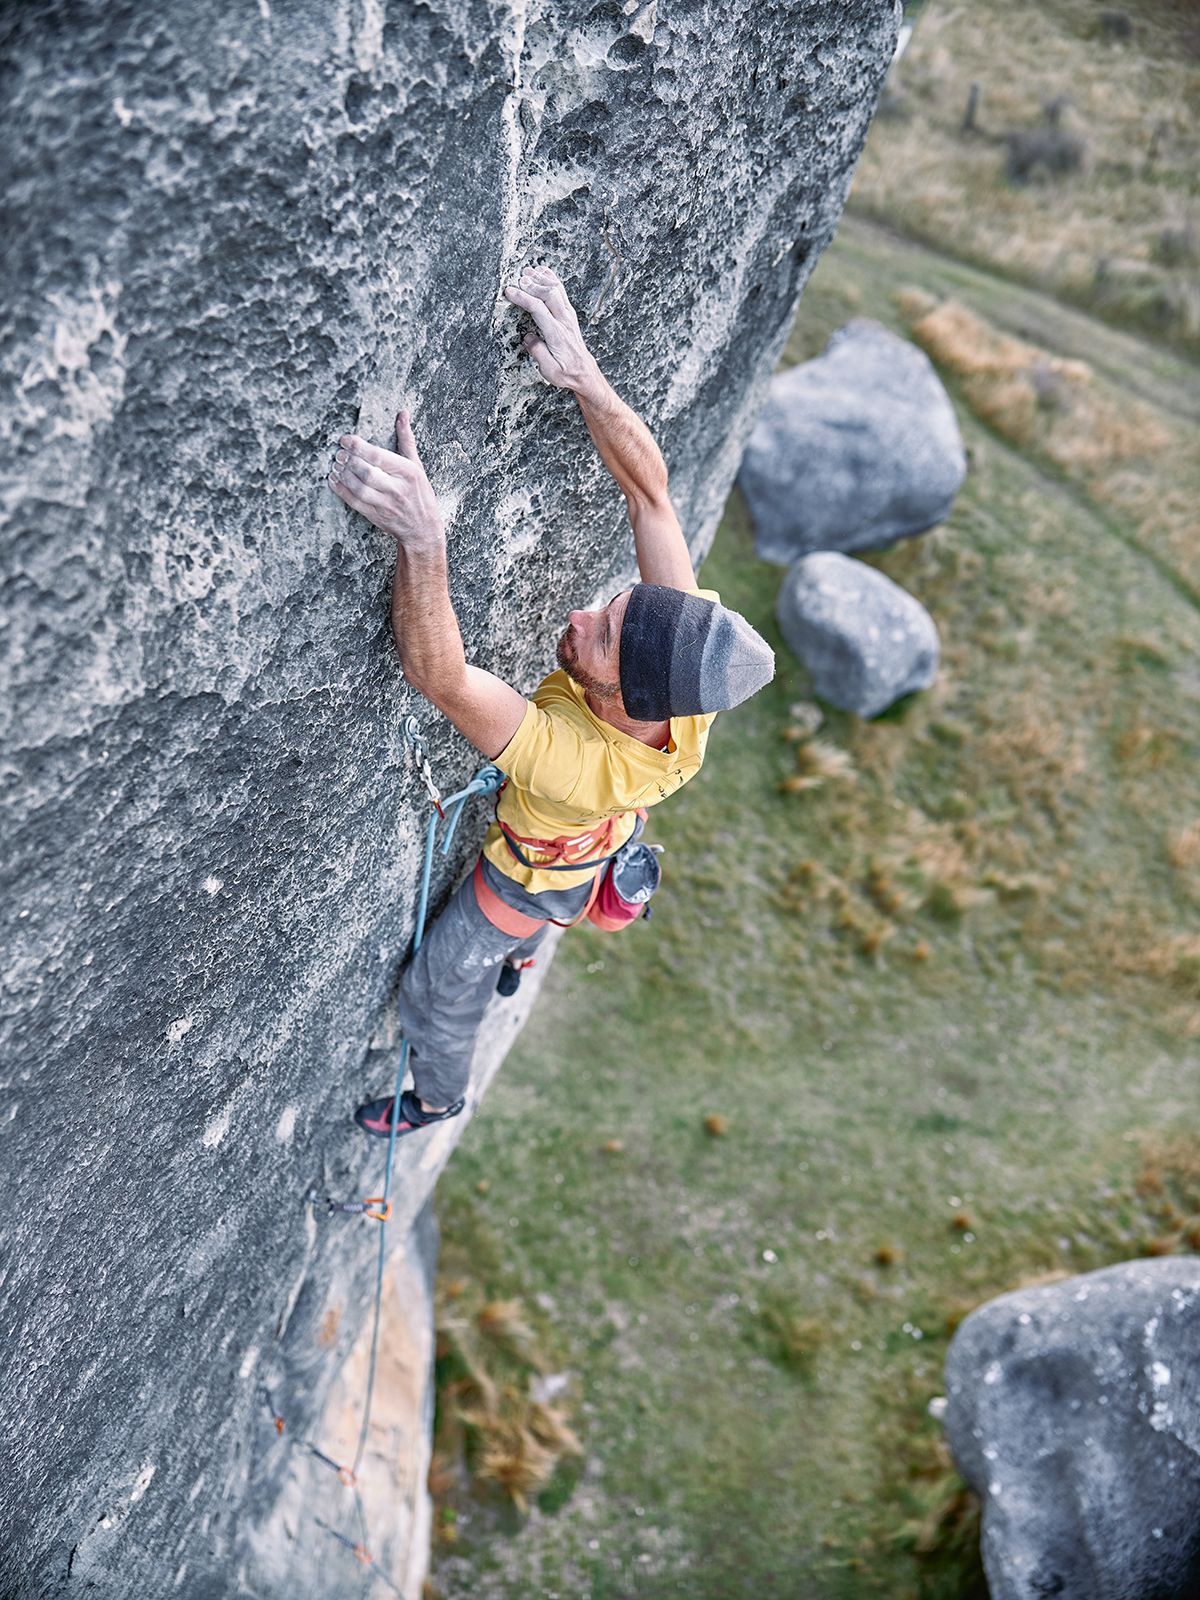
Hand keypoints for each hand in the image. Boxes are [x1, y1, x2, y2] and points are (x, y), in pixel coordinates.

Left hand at [327, 412, 443, 546]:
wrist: (423, 530)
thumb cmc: (420, 494)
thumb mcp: (417, 466)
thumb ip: (406, 440)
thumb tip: (402, 414)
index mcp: (408, 473)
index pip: (379, 457)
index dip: (359, 447)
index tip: (345, 440)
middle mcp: (397, 489)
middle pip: (367, 473)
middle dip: (349, 461)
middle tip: (338, 453)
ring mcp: (386, 504)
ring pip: (359, 489)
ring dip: (343, 476)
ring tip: (334, 465)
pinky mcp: (376, 516)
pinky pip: (355, 502)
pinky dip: (341, 491)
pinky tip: (333, 480)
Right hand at [503, 264, 596, 392]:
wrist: (585, 373)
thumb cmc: (566, 373)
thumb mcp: (549, 371)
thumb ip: (537, 352)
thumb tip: (528, 337)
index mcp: (557, 334)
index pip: (538, 309)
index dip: (523, 298)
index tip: (509, 292)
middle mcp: (564, 321)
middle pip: (549, 294)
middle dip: (532, 284)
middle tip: (517, 279)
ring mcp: (569, 316)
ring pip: (557, 289)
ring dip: (541, 278)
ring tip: (527, 271)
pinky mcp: (570, 314)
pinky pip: (562, 291)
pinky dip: (552, 279)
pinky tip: (543, 272)